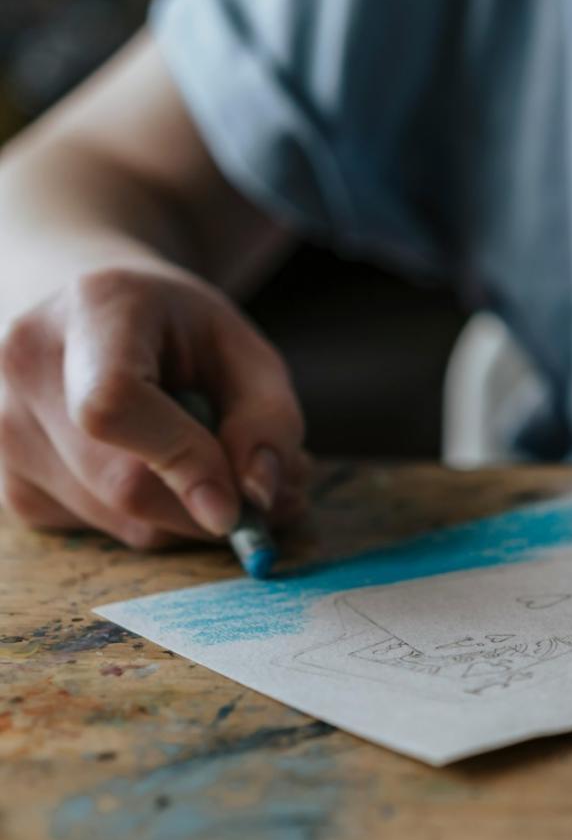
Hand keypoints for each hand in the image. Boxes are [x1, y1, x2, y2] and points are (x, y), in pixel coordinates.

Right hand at [0, 266, 308, 547]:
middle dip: (211, 506)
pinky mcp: (7, 481)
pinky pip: (97, 529)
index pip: (113, 405)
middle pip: (121, 483)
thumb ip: (268, 418)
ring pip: (116, 520)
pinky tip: (160, 473)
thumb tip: (258, 495)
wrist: (91, 316)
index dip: (180, 462)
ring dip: (189, 515)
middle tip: (276, 498)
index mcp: (94, 309)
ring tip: (221, 470)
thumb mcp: (244, 350)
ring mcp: (1, 428)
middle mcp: (25, 365)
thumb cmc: (178, 331)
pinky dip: (151, 518)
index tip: (238, 504)